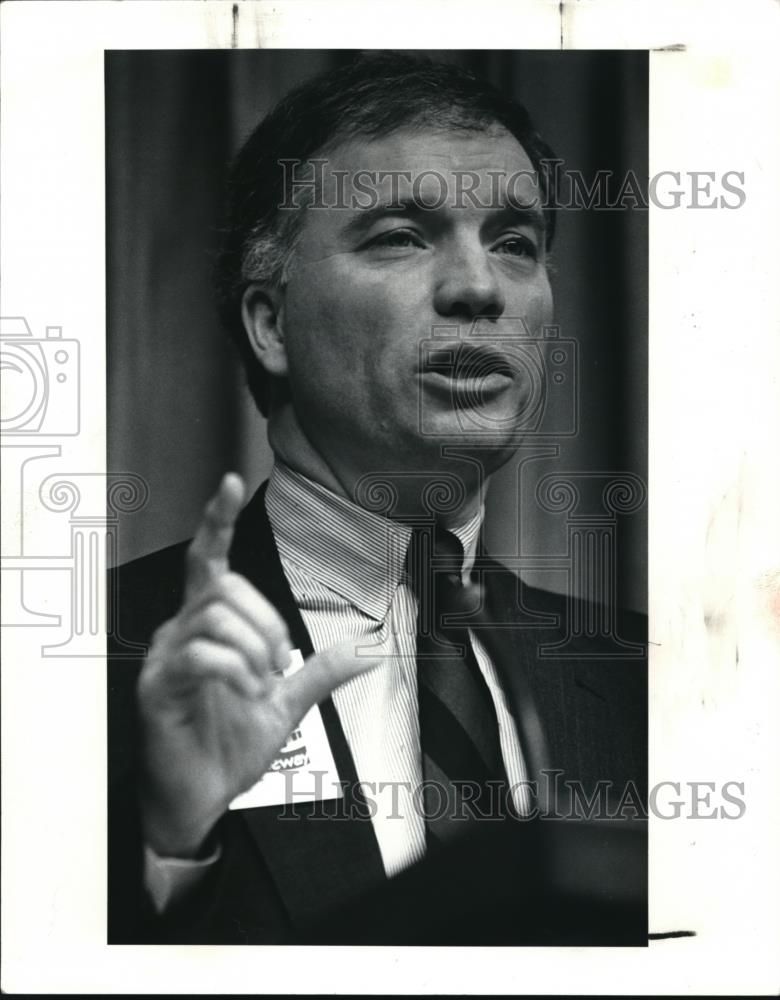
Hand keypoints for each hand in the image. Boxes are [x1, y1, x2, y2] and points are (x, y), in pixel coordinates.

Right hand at [137, 473, 376, 857]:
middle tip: (279, 664)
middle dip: (266, 620)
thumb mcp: (286, 705)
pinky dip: (237, 671)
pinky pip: (201, 654)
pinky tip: (247, 695)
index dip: (215, 520)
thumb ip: (318, 672)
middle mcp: (180, 632)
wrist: (200, 798)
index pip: (209, 561)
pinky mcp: (158, 687)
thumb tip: (366, 651)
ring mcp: (165, 658)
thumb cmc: (227, 747)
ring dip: (255, 648)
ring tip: (262, 685)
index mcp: (208, 628)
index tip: (230, 482)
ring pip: (214, 615)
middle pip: (223, 586)